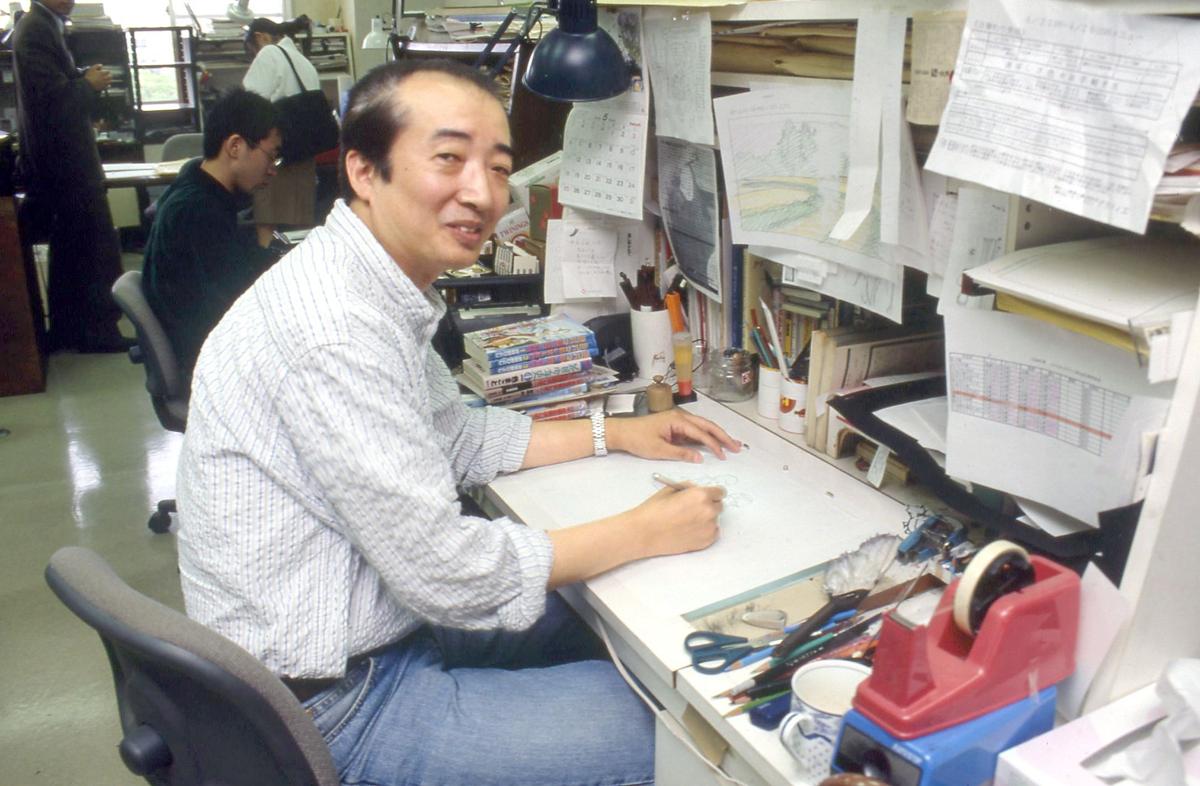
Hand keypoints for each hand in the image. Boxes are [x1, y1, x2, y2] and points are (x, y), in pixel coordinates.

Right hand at [84, 65, 111, 91]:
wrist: (88, 84)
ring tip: (108, 79)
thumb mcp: (92, 69)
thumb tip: (101, 65)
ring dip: (110, 80)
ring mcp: (105, 83)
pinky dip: (108, 85)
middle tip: (108, 75)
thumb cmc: (89, 75)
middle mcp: (105, 78)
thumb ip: (97, 66)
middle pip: (110, 76)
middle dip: (109, 75)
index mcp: (103, 73)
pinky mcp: (104, 87)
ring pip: (110, 81)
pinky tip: (108, 85)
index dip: (107, 71)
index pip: (108, 71)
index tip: (106, 71)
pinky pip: (108, 86)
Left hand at [608, 409, 741, 463]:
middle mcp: (680, 417)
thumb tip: (700, 458)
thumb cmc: (637, 439)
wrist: (621, 432)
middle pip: (707, 426)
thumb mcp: (658, 450)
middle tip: (737, 447)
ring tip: (731, 444)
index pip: (700, 433)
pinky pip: (694, 431)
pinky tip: (714, 443)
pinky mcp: (675, 426)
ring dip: (717, 435)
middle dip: (723, 436)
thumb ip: (680, 453)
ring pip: (702, 427)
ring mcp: (678, 421)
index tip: (724, 455)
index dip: (714, 444)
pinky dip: (706, 437)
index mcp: (677, 420)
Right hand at [631, 484, 725, 557]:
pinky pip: (713, 532)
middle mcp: (708, 511)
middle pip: (719, 506)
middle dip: (710, 505)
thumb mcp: (670, 490)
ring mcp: (708, 528)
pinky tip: (689, 530)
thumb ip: (689, 487)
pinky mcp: (706, 542)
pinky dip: (705, 531)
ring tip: (687, 521)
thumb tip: (697, 489)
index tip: (709, 496)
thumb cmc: (654, 511)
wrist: (644, 533)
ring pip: (715, 520)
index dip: (713, 493)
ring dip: (706, 519)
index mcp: (701, 495)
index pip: (720, 492)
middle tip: (694, 509)